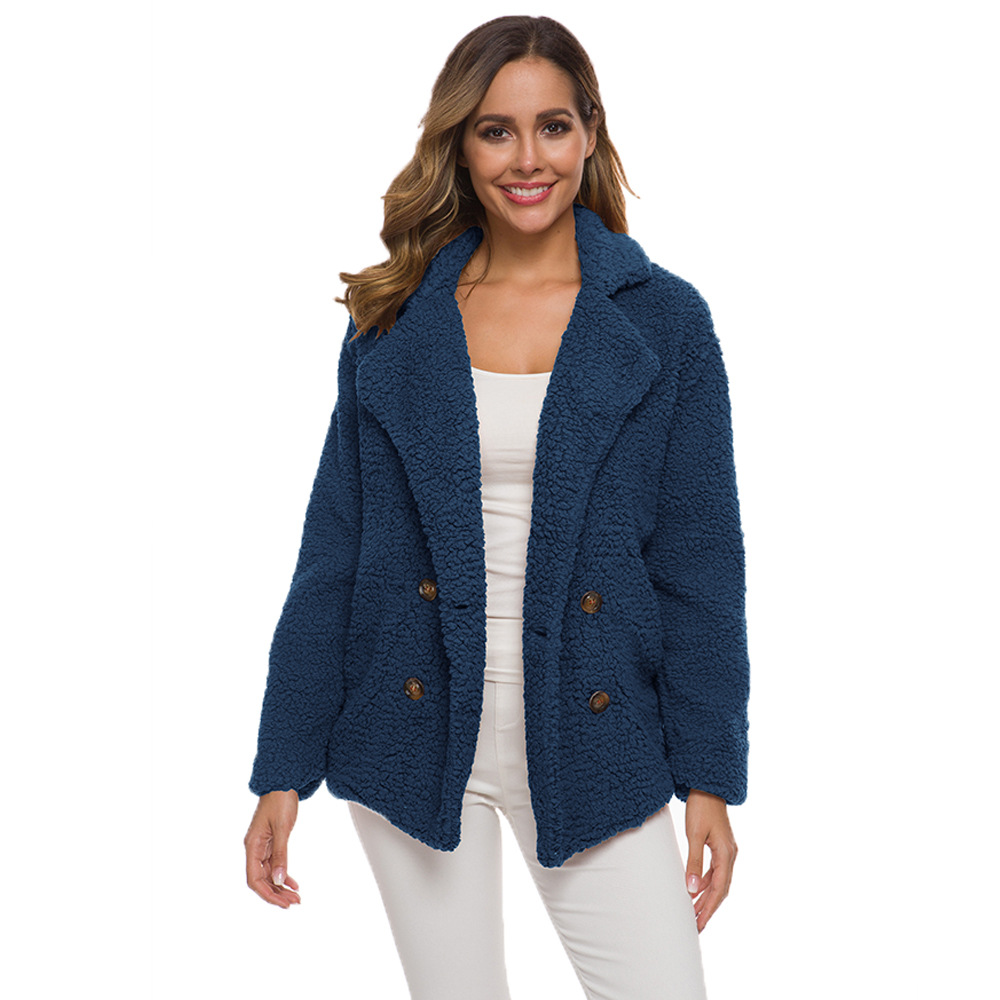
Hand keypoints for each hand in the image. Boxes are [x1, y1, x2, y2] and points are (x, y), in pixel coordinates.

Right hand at [245, 790, 301, 907]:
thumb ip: (281, 854)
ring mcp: (262, 846)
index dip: (267, 894)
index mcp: (252, 845)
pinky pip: (275, 864)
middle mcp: (254, 848)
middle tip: (294, 903)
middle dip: (276, 894)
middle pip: (261, 880)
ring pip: (269, 874)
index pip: (254, 879)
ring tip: (296, 897)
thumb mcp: (282, 828)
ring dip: (281, 887)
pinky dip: (284, 875)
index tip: (283, 903)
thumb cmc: (280, 800)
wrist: (283, 782)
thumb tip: (280, 880)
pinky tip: (294, 884)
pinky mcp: (271, 842)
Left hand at [684, 788, 737, 932]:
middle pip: (721, 889)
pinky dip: (705, 883)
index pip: (719, 890)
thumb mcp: (694, 835)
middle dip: (708, 908)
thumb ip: (694, 862)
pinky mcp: (720, 846)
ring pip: (718, 881)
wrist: (706, 786)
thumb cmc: (700, 808)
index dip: (709, 909)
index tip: (698, 924)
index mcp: (727, 854)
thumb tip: (692, 889)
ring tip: (693, 912)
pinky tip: (695, 890)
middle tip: (696, 925)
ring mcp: (726, 851)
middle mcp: (730, 855)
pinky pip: (714, 871)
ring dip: (706, 897)